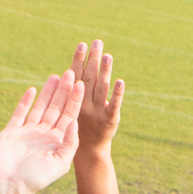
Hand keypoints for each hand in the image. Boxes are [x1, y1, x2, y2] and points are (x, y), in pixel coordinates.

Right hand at [0, 72, 84, 193]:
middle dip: (64, 91)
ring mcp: (28, 132)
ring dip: (48, 92)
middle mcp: (44, 134)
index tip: (82, 84)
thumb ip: (70, 143)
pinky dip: (26, 101)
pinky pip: (20, 113)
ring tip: (56, 76)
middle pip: (56, 108)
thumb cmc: (36, 179)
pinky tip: (33, 90)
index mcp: (57, 142)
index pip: (69, 116)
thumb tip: (74, 122)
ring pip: (40, 107)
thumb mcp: (60, 164)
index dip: (75, 100)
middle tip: (72, 72)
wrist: (9, 187)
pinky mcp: (12, 131)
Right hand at [70, 41, 122, 157]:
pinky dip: (118, 93)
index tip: (82, 45)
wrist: (89, 151)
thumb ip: (77, 90)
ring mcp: (97, 113)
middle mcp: (83, 105)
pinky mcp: (110, 120)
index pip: (75, 76)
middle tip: (97, 42)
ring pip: (101, 88)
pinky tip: (121, 81)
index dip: (79, 60)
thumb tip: (79, 66)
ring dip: (104, 71)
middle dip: (93, 59)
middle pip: (89, 78)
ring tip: (108, 55)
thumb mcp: (73, 108)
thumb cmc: (79, 126)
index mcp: (71, 101)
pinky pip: (114, 105)